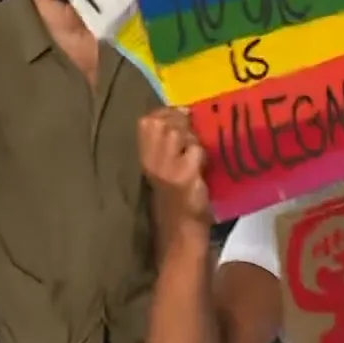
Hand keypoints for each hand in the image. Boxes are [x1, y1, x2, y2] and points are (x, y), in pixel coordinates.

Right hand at [136, 108, 209, 223]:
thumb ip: (167, 140)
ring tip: (195, 156)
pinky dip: (202, 156)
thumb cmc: (175, 198)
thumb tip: (186, 110)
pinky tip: (202, 169)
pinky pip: (195, 151)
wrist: (180, 231)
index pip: (147, 120)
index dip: (167, 113)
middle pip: (162, 123)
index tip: (183, 117)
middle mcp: (148, 160)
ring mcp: (164, 168)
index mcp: (141, 156)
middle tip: (191, 139)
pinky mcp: (183, 177)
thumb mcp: (163, 166)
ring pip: (179, 133)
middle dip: (181, 123)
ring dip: (193, 139)